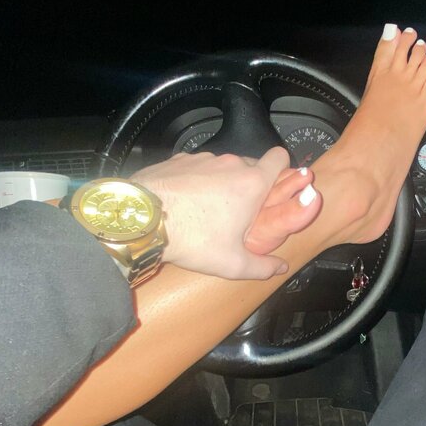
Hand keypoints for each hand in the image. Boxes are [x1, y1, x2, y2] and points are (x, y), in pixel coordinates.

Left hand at [132, 148, 319, 279]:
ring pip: (221, 168)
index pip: (279, 157)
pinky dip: (195, 182)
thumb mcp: (232, 263)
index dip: (282, 168)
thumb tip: (280, 267)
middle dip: (248, 186)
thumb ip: (262, 266)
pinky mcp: (178, 160)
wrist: (143, 222)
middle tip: (237, 214)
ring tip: (205, 212)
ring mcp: (203, 159)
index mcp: (251, 184)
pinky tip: (183, 204)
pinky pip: (196, 169)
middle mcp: (230, 164)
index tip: (276, 185)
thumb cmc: (192, 239)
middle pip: (250, 166)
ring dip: (220, 184)